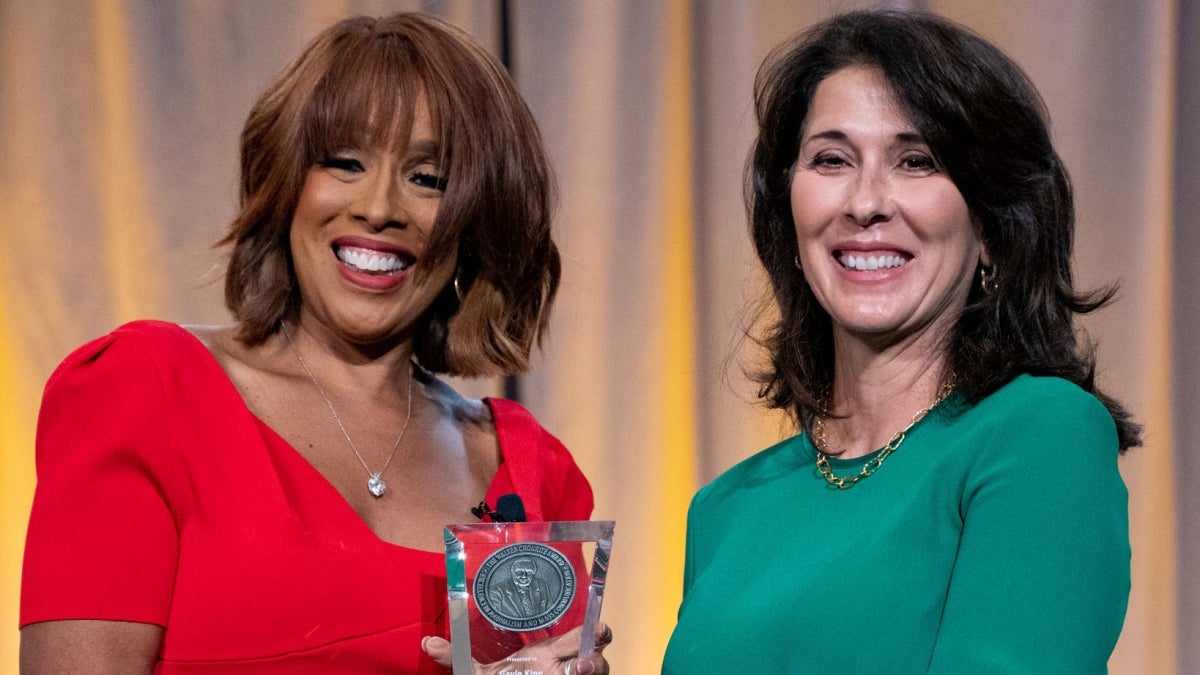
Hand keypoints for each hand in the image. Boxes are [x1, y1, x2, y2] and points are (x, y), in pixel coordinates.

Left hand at [423, 622, 611, 674]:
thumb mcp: (481, 674)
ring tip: (584, 669)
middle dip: (598, 646)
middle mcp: (565, 665)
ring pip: (602, 668)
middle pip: (596, 650)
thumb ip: (456, 657)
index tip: (598, 628)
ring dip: (597, 667)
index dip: (595, 631)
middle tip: (592, 647)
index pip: (579, 636)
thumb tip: (426, 642)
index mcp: (547, 654)